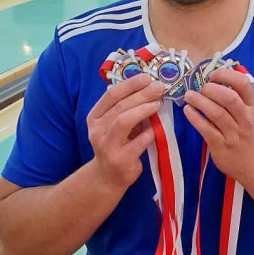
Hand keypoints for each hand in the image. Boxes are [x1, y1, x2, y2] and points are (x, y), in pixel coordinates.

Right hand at [87, 73, 164, 190]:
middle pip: (120, 106)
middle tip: (159, 88)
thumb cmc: (116, 145)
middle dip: (141, 94)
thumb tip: (149, 88)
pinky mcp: (120, 160)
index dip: (130, 84)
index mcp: (94, 117)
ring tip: (157, 104)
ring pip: (124, 121)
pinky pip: (138, 142)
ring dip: (143, 110)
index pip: (111, 95)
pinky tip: (157, 128)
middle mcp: (97, 130)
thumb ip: (125, 109)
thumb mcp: (114, 125)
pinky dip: (149, 132)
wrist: (108, 177)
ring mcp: (107, 146)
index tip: (147, 77)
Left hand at [183, 67, 253, 184]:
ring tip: (189, 96)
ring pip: (216, 113)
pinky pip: (206, 129)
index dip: (226, 75)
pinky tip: (187, 111)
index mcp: (251, 107)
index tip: (213, 75)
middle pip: (229, 98)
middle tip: (200, 88)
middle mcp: (244, 119)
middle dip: (211, 89)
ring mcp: (233, 134)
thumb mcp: (248, 115)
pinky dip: (195, 118)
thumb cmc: (247, 136)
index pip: (243, 84)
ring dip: (199, 101)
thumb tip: (213, 80)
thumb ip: (236, 99)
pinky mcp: (220, 146)